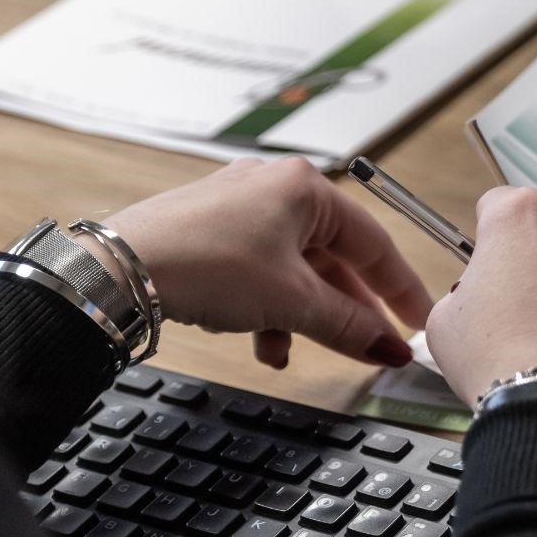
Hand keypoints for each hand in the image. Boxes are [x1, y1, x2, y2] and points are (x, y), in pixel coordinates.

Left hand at [90, 157, 435, 368]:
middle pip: (333, 257)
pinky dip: (269, 307)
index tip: (418, 321)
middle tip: (372, 344)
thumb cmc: (204, 263)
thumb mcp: (294, 302)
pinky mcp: (210, 231)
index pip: (374, 243)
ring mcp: (239, 208)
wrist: (119, 271)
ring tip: (305, 349)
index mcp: (306, 187)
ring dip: (305, 314)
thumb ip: (350, 327)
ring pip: (294, 268)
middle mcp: (275, 188)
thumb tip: (387, 347)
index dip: (400, 289)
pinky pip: (260, 271)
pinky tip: (265, 341)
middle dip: (349, 309)